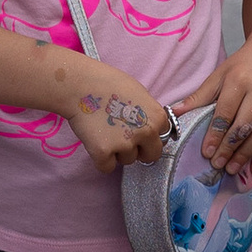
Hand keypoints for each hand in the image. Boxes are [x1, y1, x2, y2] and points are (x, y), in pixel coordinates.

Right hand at [65, 57, 175, 175]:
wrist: (80, 85)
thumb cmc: (108, 84)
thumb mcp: (140, 93)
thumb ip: (151, 112)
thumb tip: (171, 116)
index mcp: (157, 117)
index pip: (162, 137)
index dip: (147, 134)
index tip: (135, 127)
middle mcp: (146, 132)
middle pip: (150, 156)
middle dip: (139, 150)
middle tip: (122, 136)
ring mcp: (126, 144)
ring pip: (127, 160)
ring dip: (117, 151)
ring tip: (104, 130)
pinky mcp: (104, 153)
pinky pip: (107, 167)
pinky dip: (100, 159)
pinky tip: (95, 140)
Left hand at [182, 49, 251, 179]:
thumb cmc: (242, 67)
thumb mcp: (218, 76)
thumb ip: (199, 97)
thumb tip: (174, 113)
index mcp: (240, 80)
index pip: (226, 113)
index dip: (216, 134)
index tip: (207, 152)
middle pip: (244, 126)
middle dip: (230, 148)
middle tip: (218, 165)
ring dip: (246, 155)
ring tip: (232, 169)